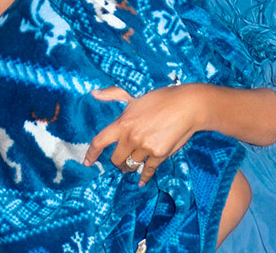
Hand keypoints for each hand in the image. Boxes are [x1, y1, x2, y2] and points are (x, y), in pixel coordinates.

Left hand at [84, 84, 207, 185]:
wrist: (187, 106)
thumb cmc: (160, 98)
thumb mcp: (134, 95)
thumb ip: (112, 94)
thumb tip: (94, 93)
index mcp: (122, 123)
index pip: (100, 142)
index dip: (91, 154)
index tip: (88, 163)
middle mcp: (131, 138)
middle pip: (115, 159)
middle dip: (117, 160)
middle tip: (121, 159)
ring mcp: (145, 148)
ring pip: (131, 165)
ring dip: (129, 167)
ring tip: (131, 165)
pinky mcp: (159, 155)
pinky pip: (148, 170)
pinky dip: (144, 177)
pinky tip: (142, 181)